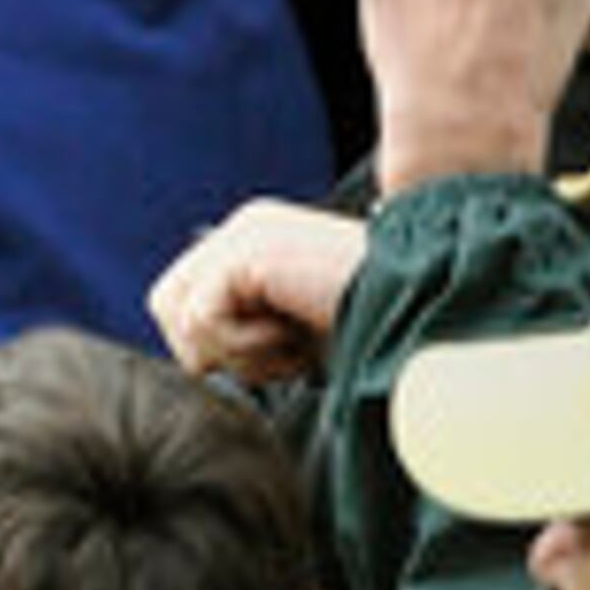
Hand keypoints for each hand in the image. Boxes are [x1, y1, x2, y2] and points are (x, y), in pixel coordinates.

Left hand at [148, 198, 370, 383]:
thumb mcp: (298, 332)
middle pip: (168, 306)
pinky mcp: (247, 254)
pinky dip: (247, 347)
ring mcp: (242, 236)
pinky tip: (291, 340)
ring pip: (182, 317)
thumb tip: (195, 362)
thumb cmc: (373, 331)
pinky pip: (204, 318)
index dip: (214, 346)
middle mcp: (242, 228)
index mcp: (254, 240)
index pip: (183, 297)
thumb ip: (246, 330)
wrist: (421, 315)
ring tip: (288, 348)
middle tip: (278, 355)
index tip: (275, 358)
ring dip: (237, 354)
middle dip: (216, 350)